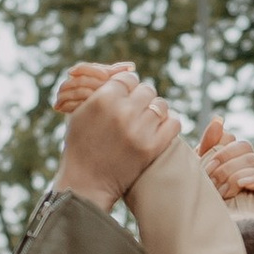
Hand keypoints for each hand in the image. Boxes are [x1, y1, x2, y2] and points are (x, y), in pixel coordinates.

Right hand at [52, 60, 124, 119]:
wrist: (94, 129)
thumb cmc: (107, 106)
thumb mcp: (113, 89)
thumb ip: (119, 77)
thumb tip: (131, 67)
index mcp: (82, 75)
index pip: (82, 68)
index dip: (93, 70)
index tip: (105, 76)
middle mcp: (71, 82)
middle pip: (76, 78)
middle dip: (90, 82)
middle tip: (102, 87)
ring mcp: (64, 93)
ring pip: (68, 88)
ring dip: (81, 93)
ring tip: (94, 98)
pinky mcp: (61, 106)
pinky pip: (63, 102)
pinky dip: (73, 105)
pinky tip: (85, 109)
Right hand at [54, 63, 176, 209]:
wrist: (85, 183)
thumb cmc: (80, 146)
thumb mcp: (79, 112)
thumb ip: (100, 91)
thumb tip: (124, 70)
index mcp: (103, 98)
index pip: (128, 78)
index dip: (127, 87)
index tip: (125, 97)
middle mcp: (122, 111)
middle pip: (147, 89)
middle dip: (141, 99)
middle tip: (135, 111)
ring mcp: (139, 130)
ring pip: (161, 105)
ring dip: (154, 112)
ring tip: (145, 122)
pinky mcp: (152, 147)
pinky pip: (174, 123)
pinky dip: (169, 124)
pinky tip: (158, 130)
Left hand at [198, 113, 253, 204]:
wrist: (217, 239)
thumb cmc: (210, 205)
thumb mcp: (204, 175)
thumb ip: (209, 146)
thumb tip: (219, 119)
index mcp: (237, 161)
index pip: (235, 142)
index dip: (220, 149)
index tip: (203, 162)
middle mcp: (253, 169)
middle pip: (246, 150)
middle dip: (226, 163)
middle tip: (211, 181)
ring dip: (235, 175)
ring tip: (222, 192)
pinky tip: (243, 185)